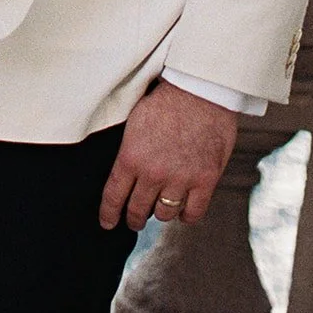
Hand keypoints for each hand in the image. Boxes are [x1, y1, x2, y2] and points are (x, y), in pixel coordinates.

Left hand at [99, 79, 237, 230]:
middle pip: (137, 210)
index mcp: (131, 156)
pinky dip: (186, 214)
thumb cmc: (165, 100)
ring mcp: (180, 179)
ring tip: (161, 206)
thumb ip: (129, 152)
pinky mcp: (205, 181)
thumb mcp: (134, 123)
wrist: (199, 89)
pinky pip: (193, 213)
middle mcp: (153, 173)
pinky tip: (183, 207)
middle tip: (134, 219)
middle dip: (133, 218)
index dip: (108, 214)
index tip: (107, 223)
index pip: (113, 196)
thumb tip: (124, 173)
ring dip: (160, 212)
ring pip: (164, 215)